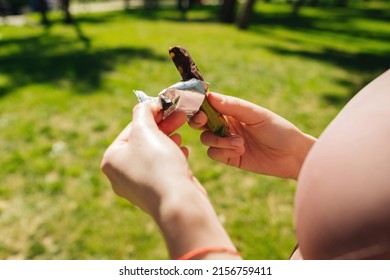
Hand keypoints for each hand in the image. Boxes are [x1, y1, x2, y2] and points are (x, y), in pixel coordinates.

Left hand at [101, 102, 197, 215]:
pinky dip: (171, 157)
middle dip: (163, 126)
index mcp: (111, 160)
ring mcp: (138, 186)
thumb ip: (143, 112)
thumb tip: (147, 104)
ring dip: (168, 140)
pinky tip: (183, 152)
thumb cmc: (158, 164)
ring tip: (181, 134)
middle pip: (142, 142)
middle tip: (180, 116)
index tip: (166, 107)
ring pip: (153, 155)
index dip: (150, 115)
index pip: (130, 129)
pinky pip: (162, 169)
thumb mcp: (146, 130)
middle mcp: (121, 175)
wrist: (178, 202)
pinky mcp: (156, 193)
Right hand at [190, 92, 315, 178]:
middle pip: (200, 123)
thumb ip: (233, 106)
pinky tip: (240, 151)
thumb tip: (209, 96)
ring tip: (239, 143)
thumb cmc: (278, 130)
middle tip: (204, 122)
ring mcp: (227, 142)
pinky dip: (224, 152)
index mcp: (232, 111)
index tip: (199, 108)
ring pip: (206, 139)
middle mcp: (227, 125)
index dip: (199, 106)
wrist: (292, 156)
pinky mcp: (230, 158)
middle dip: (198, 122)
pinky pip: (214, 153)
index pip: (209, 106)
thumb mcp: (256, 115)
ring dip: (219, 140)